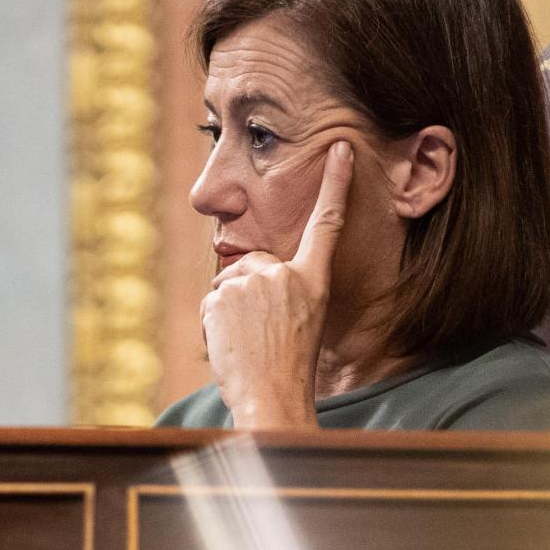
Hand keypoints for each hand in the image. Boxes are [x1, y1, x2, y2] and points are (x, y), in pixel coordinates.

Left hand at [201, 141, 352, 428]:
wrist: (273, 399)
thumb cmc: (287, 371)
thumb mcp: (299, 323)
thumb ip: (281, 293)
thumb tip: (245, 278)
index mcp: (314, 280)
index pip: (327, 225)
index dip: (335, 185)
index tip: (340, 149)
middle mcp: (287, 274)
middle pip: (254, 264)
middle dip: (247, 294)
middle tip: (260, 334)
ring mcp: (256, 281)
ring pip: (228, 285)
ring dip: (229, 313)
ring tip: (248, 344)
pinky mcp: (226, 292)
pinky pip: (209, 303)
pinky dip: (213, 325)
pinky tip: (230, 345)